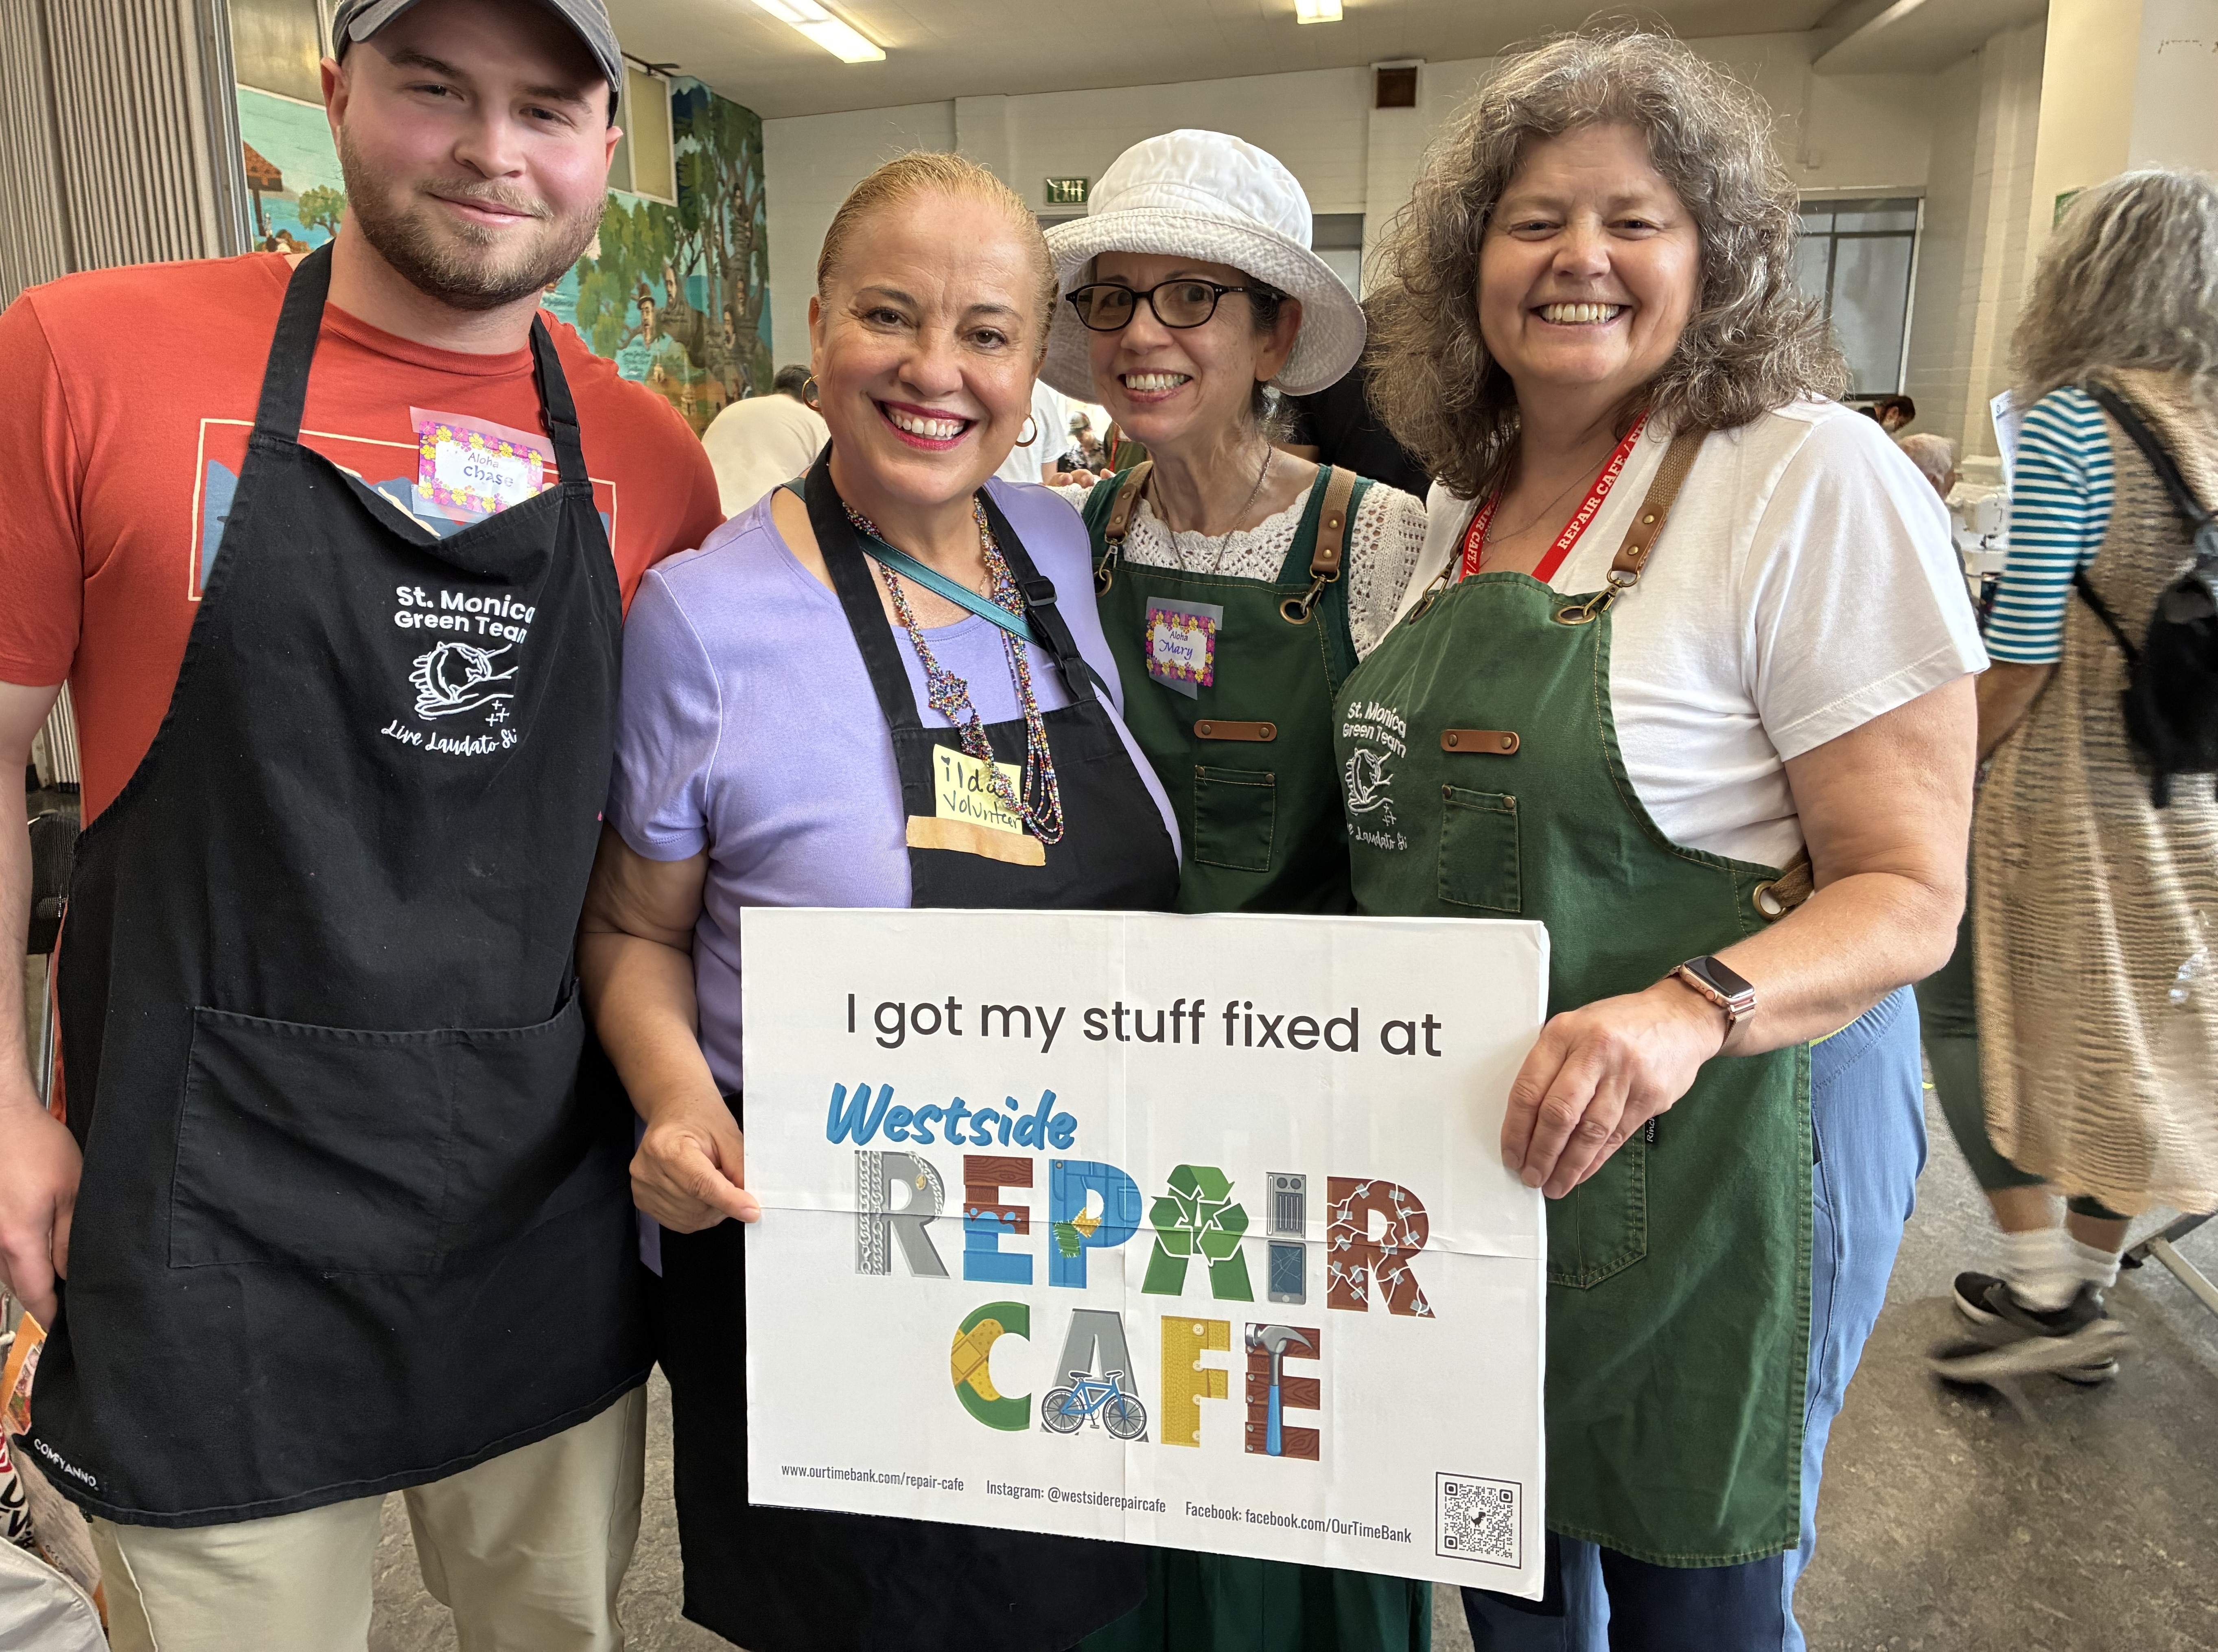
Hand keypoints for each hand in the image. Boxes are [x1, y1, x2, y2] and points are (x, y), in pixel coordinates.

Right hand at [0, 1095, 79, 1324]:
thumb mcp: (73, 1191)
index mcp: (18, 1240)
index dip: (53, 1312)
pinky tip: (31, 1243)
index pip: (36, 1295)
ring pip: (4, 1268)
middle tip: (67, 1295)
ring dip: (26, 1272)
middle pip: (18, 1285)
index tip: (67, 1322)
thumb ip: (71, 1239)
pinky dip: (12, 1253)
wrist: (2, 1117)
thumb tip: (73, 1274)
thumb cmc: (36, 1146)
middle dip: (41, 1293)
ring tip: (54, 1268)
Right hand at [631, 1087, 758, 1230]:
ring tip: (711, 1176)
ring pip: (692, 1219)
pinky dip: (700, 1213)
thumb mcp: (727, 1133)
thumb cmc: (699, 1117)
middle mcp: (647, 1170)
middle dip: (723, 1199)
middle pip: (697, 1204)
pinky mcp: (642, 1200)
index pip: (700, 1184)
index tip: (752, 1211)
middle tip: (726, 1172)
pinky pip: (681, 1222)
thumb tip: (749, 1203)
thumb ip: (739, 1168)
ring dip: (712, 1208)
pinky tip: (700, 1191)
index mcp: (665, 1146)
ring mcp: (641, 1187)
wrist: (673, 1111)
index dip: (729, 1201)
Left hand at [1500, 979, 1728, 1197]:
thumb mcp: (1576, 1027)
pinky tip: (1581, 1172)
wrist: (1680, 1017)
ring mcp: (1626, 1075)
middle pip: (1559, 1113)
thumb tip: (1524, 1120)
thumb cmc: (1619, 1024)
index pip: (1529, 1088)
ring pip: (1590, 1131)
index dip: (1516, 1129)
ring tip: (1554, 1184)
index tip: (1511, 1153)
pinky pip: (1616, 1136)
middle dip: (1541, 1153)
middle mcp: (1595, 1052)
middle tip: (1531, 1176)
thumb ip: (1551, 1063)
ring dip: (1569, 1165)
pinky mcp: (1650, 1096)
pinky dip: (1596, 1159)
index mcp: (1564, 1032)